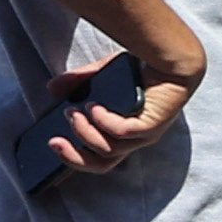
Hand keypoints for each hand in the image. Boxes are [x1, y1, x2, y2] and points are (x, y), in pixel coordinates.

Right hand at [48, 60, 200, 176]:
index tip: (51, 145)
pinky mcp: (153, 124)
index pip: (98, 160)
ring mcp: (146, 135)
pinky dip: (103, 122)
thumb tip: (52, 89)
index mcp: (123, 135)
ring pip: (108, 149)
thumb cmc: (138, 70)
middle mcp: (136, 140)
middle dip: (73, 156)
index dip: (74, 159)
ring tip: (74, 112)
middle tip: (54, 141)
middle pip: (101, 163)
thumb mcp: (101, 76)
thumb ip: (78, 82)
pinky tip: (93, 107)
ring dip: (84, 133)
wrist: (170, 57)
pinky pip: (122, 132)